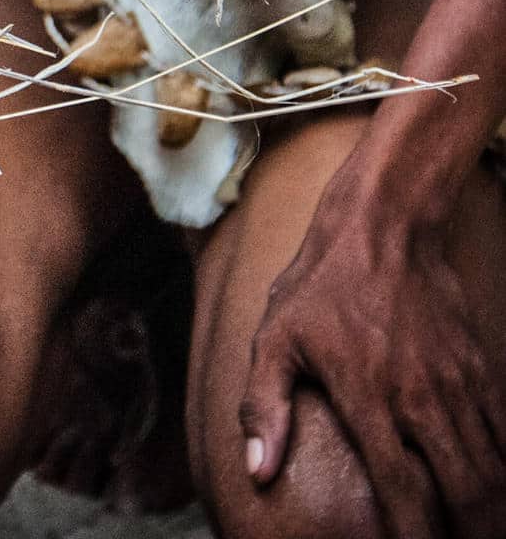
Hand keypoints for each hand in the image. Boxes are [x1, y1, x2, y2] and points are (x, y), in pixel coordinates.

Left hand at [240, 161, 505, 537]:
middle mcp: (419, 397)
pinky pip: (503, 431)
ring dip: (491, 508)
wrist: (384, 229)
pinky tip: (496, 489)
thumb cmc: (317, 287)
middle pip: (465, 488)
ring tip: (480, 532)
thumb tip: (256, 471)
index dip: (414, 533)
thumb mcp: (273, 339)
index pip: (401, 486)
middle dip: (469, 531)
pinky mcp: (479, 367)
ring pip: (492, 466)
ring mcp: (456, 383)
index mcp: (366, 396)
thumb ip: (263, 408)